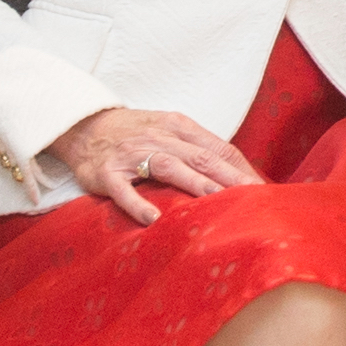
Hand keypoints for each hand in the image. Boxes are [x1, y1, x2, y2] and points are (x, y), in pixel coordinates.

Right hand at [43, 103, 261, 227]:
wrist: (83, 126)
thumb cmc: (135, 133)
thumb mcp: (169, 131)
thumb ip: (199, 148)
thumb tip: (239, 173)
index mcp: (178, 127)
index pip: (217, 147)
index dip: (240, 169)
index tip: (262, 190)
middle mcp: (158, 137)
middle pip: (200, 156)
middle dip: (229, 177)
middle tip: (253, 198)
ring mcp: (131, 154)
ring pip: (168, 166)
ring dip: (194, 184)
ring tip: (216, 202)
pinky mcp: (106, 172)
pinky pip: (122, 189)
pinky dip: (137, 203)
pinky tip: (152, 219)